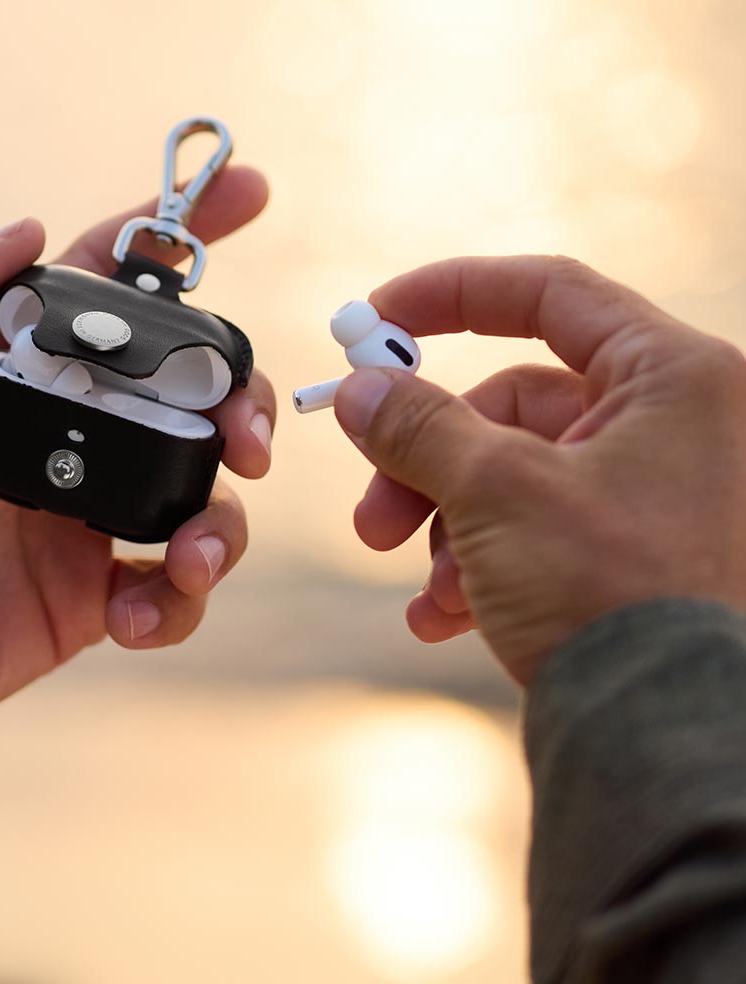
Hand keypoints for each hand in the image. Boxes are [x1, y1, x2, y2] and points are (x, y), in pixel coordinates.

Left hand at [0, 167, 274, 747]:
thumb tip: (27, 225)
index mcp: (33, 372)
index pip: (120, 291)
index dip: (184, 237)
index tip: (250, 191)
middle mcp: (78, 434)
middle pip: (195, 398)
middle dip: (243, 408)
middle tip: (249, 444)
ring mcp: (93, 514)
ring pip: (203, 498)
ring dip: (222, 527)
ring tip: (191, 560)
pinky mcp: (97, 592)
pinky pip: (172, 591)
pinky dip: (177, 604)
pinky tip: (133, 618)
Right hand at [335, 256, 745, 684]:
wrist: (667, 740)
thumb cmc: (612, 596)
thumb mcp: (497, 492)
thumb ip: (420, 427)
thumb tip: (359, 390)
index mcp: (673, 378)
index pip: (549, 293)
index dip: (451, 295)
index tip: (375, 320)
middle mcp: (674, 426)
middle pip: (510, 409)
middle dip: (427, 464)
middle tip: (372, 513)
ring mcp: (652, 494)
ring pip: (511, 477)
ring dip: (447, 528)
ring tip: (424, 586)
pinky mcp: (628, 552)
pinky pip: (534, 531)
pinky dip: (480, 566)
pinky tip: (443, 617)